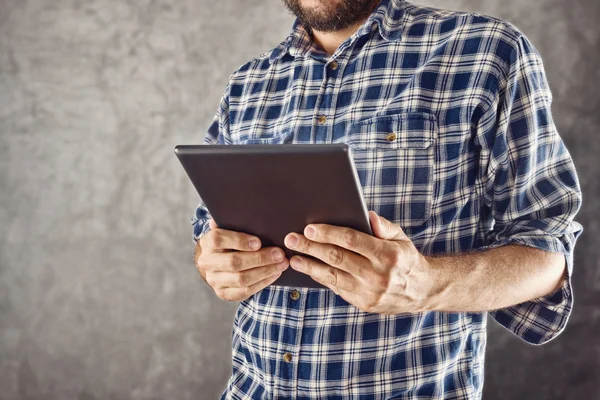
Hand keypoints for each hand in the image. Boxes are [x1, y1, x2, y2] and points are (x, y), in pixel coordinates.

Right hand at [195, 219, 288, 301]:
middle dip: (260, 258)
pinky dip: (262, 283)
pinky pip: (245, 291)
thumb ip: (233, 221)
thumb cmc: (230, 241)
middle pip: (233, 262)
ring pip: (241, 279)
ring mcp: (214, 280)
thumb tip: (241, 207)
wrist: (217, 262)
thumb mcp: (228, 229)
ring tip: (282, 264)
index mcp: (207, 243)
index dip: (238, 240)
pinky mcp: (224, 293)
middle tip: (279, 254)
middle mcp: (207, 262)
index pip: (218, 239)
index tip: (258, 242)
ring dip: (265, 271)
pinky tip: (275, 274)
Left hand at [283, 211, 441, 314]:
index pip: (351, 240)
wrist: (421, 291)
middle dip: (311, 247)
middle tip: (291, 239)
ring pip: (332, 276)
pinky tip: (308, 269)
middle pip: (337, 257)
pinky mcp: (363, 303)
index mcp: (388, 254)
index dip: (328, 233)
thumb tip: (368, 215)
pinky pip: (337, 288)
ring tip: (293, 257)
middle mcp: (378, 274)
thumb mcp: (401, 238)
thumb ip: (384, 226)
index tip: (309, 228)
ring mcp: (369, 291)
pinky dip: (320, 278)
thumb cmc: (405, 258)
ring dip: (309, 265)